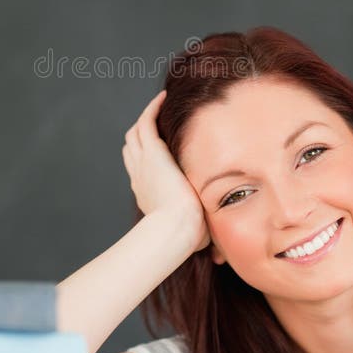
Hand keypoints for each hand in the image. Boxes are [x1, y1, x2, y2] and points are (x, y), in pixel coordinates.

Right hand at [122, 90, 209, 252]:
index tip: (161, 151)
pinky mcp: (153, 151)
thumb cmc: (186, 238)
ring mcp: (144, 162)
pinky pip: (146, 121)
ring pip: (136, 133)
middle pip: (132, 146)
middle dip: (143, 135)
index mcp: (147, 192)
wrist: (175, 229)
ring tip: (161, 106)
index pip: (141, 169)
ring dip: (147, 119)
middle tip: (158, 123)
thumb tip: (220, 255)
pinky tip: (164, 98)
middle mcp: (140, 174)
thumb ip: (204, 236)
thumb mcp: (195, 235)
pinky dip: (153, 108)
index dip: (147, 158)